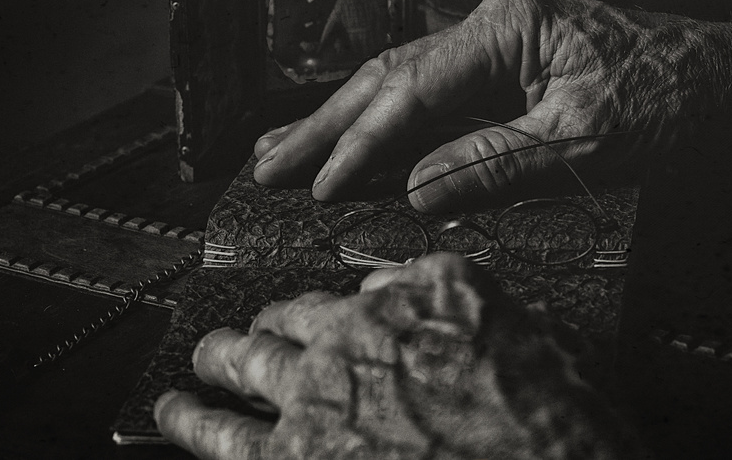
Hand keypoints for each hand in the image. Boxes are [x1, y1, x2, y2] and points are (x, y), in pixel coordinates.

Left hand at [153, 253, 634, 458]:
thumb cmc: (558, 426)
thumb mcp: (529, 334)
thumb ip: (452, 303)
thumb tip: (394, 289)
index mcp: (415, 296)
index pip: (351, 291)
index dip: (324, 309)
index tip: (317, 318)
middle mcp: (358, 333)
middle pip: (286, 318)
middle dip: (263, 325)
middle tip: (248, 336)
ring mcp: (320, 396)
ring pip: (243, 360)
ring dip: (217, 357)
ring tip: (200, 362)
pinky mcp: (295, 457)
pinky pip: (223, 436)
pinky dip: (190, 420)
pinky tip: (172, 413)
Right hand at [253, 0, 731, 212]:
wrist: (727, 85)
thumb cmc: (671, 100)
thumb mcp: (580, 139)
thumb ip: (490, 165)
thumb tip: (412, 191)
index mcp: (506, 27)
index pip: (410, 90)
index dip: (360, 143)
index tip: (320, 186)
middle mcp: (489, 27)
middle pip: (385, 78)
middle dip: (323, 126)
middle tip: (268, 161)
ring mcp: (490, 45)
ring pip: (395, 84)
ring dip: (337, 120)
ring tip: (280, 146)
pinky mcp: (498, 70)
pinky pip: (425, 98)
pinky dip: (382, 124)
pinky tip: (346, 137)